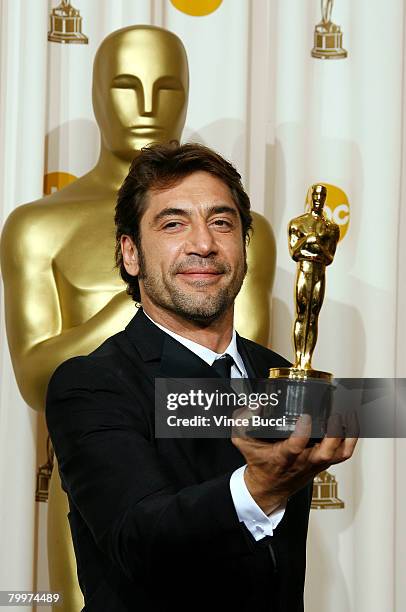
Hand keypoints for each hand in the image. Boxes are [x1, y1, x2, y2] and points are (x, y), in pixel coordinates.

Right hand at [231, 411, 357, 514]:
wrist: (269, 487)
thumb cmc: (259, 462)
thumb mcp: (242, 441)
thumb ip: (243, 420)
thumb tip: (257, 403)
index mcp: (283, 456)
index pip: (296, 446)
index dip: (303, 432)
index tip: (305, 417)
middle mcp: (303, 461)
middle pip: (326, 452)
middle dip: (335, 432)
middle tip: (336, 413)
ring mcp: (317, 463)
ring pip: (339, 452)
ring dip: (348, 433)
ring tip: (349, 412)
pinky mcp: (325, 462)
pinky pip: (344, 452)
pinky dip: (352, 437)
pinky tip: (353, 420)